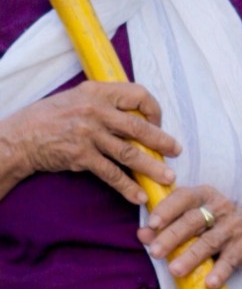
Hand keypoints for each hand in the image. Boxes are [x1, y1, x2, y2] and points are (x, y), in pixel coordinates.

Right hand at [1, 81, 179, 202]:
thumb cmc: (49, 117)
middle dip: (162, 141)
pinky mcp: (82, 156)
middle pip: (139, 126)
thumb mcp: (77, 98)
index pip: (138, 94)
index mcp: (97, 92)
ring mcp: (89, 134)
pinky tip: (138, 196)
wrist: (18, 137)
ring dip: (152, 168)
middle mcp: (95, 111)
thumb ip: (105, 103)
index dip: (153, 109)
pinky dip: (127, 186)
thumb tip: (137, 115)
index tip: (157, 121)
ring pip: (130, 153)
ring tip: (168, 177)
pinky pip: (111, 173)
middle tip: (176, 151)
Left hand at [138, 184, 241, 288]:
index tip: (152, 224)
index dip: (167, 209)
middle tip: (155, 252)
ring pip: (209, 242)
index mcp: (205, 195)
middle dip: (173, 236)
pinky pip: (230, 261)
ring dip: (191, 257)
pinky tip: (210, 283)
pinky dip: (220, 272)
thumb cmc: (216, 223)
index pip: (184, 197)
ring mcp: (233, 228)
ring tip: (175, 270)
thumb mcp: (195, 218)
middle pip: (193, 221)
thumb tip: (142, 235)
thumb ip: (167, 224)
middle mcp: (221, 208)